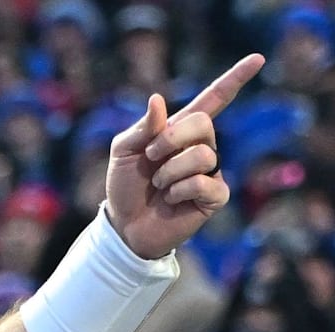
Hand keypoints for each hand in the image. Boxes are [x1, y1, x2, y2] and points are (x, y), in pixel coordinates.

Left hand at [105, 54, 264, 258]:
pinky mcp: (215, 195)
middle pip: (203, 123)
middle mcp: (202, 146)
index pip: (213, 100)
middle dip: (170, 139)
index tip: (257, 58)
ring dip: (169, 171)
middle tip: (151, 157)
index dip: (235, 79)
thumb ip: (142, 127)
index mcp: (180, 130)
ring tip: (160, 185)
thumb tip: (158, 100)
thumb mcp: (123, 151)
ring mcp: (211, 170)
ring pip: (202, 155)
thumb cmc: (126, 185)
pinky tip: (172, 200)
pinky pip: (203, 182)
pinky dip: (178, 191)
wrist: (124, 224)